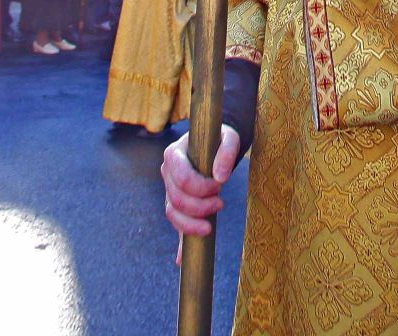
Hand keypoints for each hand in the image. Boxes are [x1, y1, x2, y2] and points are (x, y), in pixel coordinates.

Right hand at [162, 124, 239, 247]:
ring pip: (173, 214)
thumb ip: (227, 152)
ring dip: (193, 222)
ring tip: (213, 220)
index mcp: (173, 154)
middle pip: (177, 199)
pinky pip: (177, 223)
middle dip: (200, 206)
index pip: (182, 179)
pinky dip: (180, 241)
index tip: (220, 186)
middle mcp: (167, 173)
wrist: (217, 145)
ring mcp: (170, 189)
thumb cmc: (222, 139)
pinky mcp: (177, 204)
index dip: (201, 188)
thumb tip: (221, 178)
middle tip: (221, 202)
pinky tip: (181, 259)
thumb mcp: (230, 138)